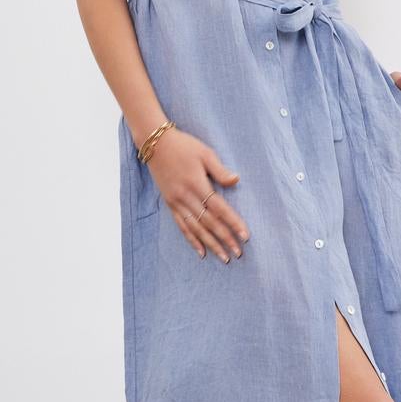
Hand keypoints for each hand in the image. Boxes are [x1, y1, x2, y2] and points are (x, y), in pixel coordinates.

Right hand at [146, 127, 249, 261]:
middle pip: (209, 222)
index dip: (233, 223)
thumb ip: (220, 170)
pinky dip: (192, 240)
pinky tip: (201, 252)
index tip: (245, 236)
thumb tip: (236, 180)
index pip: (219, 208)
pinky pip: (182, 226)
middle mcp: (186, 197)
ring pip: (196, 228)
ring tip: (223, 257)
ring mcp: (176, 202)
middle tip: (238, 253)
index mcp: (197, 184)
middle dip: (224, 238)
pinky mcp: (170, 204)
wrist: (155, 144)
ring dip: (211, 244)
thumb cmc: (184, 146)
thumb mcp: (205, 153)